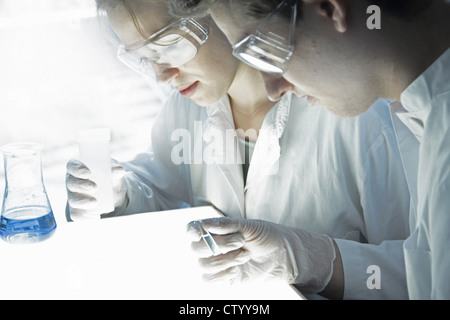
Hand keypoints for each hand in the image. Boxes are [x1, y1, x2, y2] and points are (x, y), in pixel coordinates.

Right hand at [65, 158, 126, 219]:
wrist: (112, 193)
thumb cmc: (108, 177)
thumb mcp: (112, 172)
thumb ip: (114, 170)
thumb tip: (119, 170)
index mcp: (78, 168)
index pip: (72, 166)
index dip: (77, 169)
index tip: (87, 173)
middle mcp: (72, 182)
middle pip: (72, 183)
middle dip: (81, 185)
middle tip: (94, 187)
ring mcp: (73, 197)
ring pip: (73, 200)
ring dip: (82, 202)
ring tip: (94, 202)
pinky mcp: (77, 210)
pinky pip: (77, 215)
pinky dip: (85, 216)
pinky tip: (94, 216)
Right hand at [187, 217, 335, 292]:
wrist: (285, 256)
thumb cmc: (268, 236)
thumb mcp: (250, 226)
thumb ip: (227, 225)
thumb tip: (206, 225)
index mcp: (216, 230)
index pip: (193, 229)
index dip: (192, 231)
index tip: (198, 233)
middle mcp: (213, 247)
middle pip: (196, 248)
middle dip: (218, 245)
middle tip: (240, 241)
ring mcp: (217, 263)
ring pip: (203, 265)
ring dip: (224, 260)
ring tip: (245, 255)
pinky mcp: (223, 278)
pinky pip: (209, 280)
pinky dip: (222, 274)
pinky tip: (237, 269)